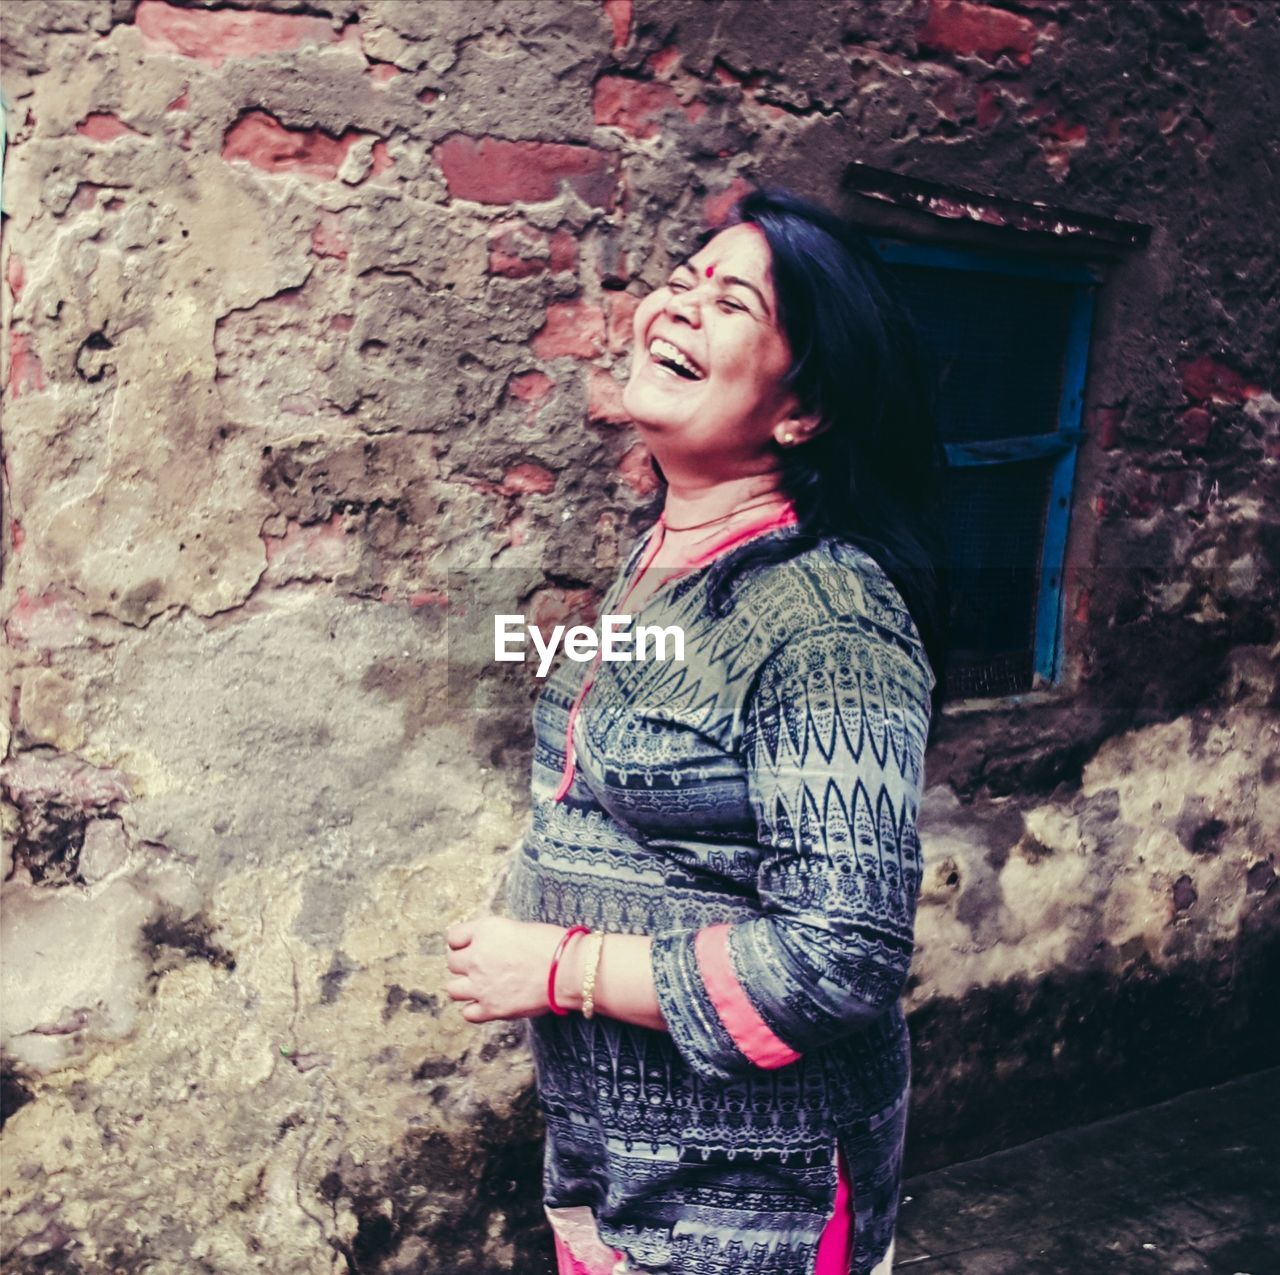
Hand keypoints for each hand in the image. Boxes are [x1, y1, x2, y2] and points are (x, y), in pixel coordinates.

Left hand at [444, 916, 575, 1023]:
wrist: (568, 970)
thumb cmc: (552, 944)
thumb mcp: (517, 928)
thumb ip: (495, 938)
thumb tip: (488, 948)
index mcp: (485, 931)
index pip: (454, 937)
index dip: (463, 942)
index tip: (472, 946)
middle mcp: (476, 957)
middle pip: (452, 963)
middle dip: (464, 964)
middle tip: (481, 967)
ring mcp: (481, 985)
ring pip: (453, 989)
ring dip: (465, 987)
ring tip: (482, 986)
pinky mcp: (491, 1009)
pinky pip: (467, 1013)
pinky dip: (475, 1009)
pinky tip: (488, 1002)